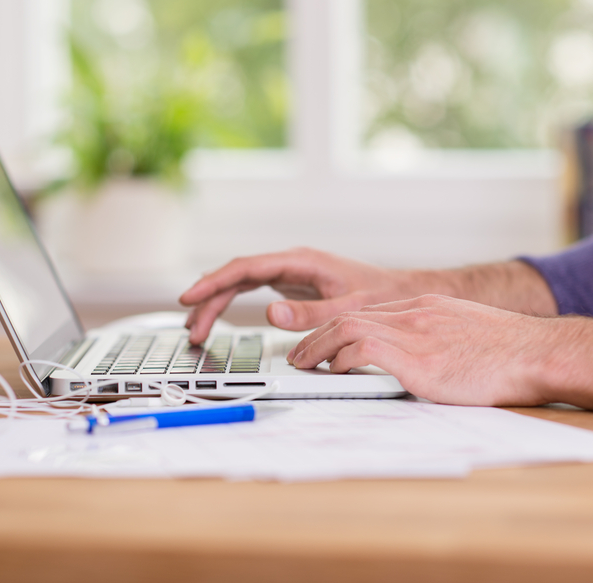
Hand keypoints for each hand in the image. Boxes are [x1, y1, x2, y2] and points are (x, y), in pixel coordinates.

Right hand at [179, 248, 435, 343]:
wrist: (403, 292)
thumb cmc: (382, 296)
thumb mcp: (348, 308)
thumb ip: (310, 313)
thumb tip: (271, 313)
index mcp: (300, 261)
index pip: (246, 268)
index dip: (214, 282)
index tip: (190, 296)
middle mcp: (291, 263)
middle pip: (237, 277)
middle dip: (209, 300)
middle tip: (190, 328)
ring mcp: (290, 273)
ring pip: (241, 284)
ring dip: (216, 304)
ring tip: (195, 330)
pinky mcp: (292, 286)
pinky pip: (251, 291)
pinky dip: (231, 304)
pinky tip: (216, 317)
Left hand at [288, 295, 555, 405]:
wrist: (539, 352)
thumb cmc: (513, 353)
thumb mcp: (469, 335)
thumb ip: (440, 342)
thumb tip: (427, 364)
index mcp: (428, 307)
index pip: (370, 312)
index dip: (339, 328)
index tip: (323, 344)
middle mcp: (417, 313)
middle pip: (351, 315)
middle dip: (317, 335)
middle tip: (298, 354)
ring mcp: (417, 333)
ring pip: (348, 328)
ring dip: (318, 348)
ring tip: (302, 365)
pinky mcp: (419, 358)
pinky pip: (363, 351)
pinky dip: (342, 360)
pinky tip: (334, 373)